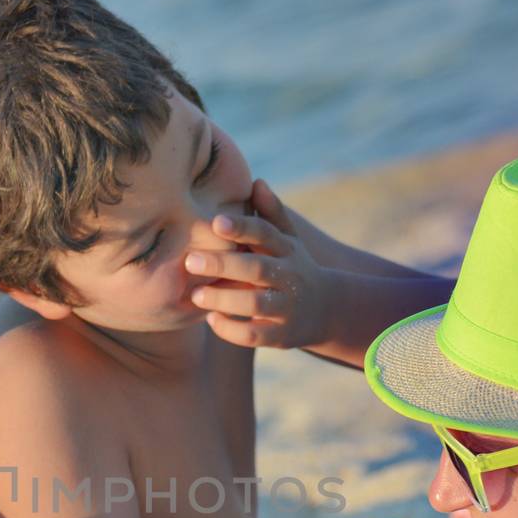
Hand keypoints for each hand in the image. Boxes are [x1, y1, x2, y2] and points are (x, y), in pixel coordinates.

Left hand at [187, 179, 333, 349]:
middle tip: (191, 261)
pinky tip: (211, 319)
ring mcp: (286, 307)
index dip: (243, 227)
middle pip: (257, 269)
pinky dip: (231, 329)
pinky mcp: (281, 335)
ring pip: (255, 304)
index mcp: (287, 249)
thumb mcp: (289, 240)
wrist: (326, 309)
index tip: (216, 222)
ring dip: (224, 300)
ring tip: (196, 296)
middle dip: (224, 265)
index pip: (265, 234)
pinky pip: (254, 336)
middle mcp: (289, 276)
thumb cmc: (294, 267)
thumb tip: (256, 182)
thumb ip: (272, 213)